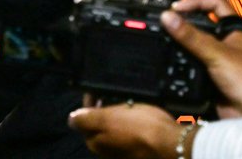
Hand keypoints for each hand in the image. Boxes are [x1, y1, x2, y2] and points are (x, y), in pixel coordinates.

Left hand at [69, 102, 183, 158]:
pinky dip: (132, 121)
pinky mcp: (138, 150)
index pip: (84, 119)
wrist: (171, 144)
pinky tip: (141, 113)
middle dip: (104, 108)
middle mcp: (107, 150)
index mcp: (96, 142)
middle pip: (99, 124)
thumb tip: (71, 119)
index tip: (96, 89)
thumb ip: (86, 119)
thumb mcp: (108, 119)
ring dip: (119, 113)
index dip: (89, 102)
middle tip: (114, 93)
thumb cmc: (140, 129)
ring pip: (115, 128)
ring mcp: (123, 151)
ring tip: (129, 100)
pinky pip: (130, 132)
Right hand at [167, 0, 241, 117]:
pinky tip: (167, 61)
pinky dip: (180, 61)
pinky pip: (192, 64)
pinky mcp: (210, 75)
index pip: (214, 3)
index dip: (195, 1)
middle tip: (164, 24)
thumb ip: (191, 37)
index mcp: (233, 28)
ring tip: (160, 40)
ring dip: (180, 43)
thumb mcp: (216, 53)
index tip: (175, 8)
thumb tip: (167, 17)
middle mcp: (225, 40)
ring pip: (195, 44)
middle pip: (201, 23)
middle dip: (183, 22)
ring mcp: (217, 58)